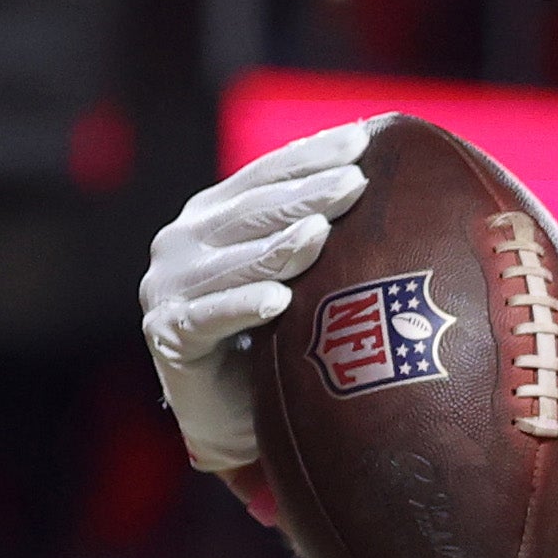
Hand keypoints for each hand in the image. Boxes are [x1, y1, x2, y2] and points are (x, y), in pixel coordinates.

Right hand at [137, 121, 373, 475]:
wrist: (230, 418)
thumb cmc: (275, 340)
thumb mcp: (298, 276)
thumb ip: (319, 232)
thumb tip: (389, 183)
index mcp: (212, 216)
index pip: (267, 176)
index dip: (311, 156)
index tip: (362, 140)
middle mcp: (183, 241)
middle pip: (255, 211)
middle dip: (308, 194)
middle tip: (357, 181)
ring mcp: (168, 285)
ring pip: (237, 261)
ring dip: (280, 247)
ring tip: (321, 232)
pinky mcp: (168, 332)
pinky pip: (211, 317)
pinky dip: (244, 307)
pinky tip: (279, 301)